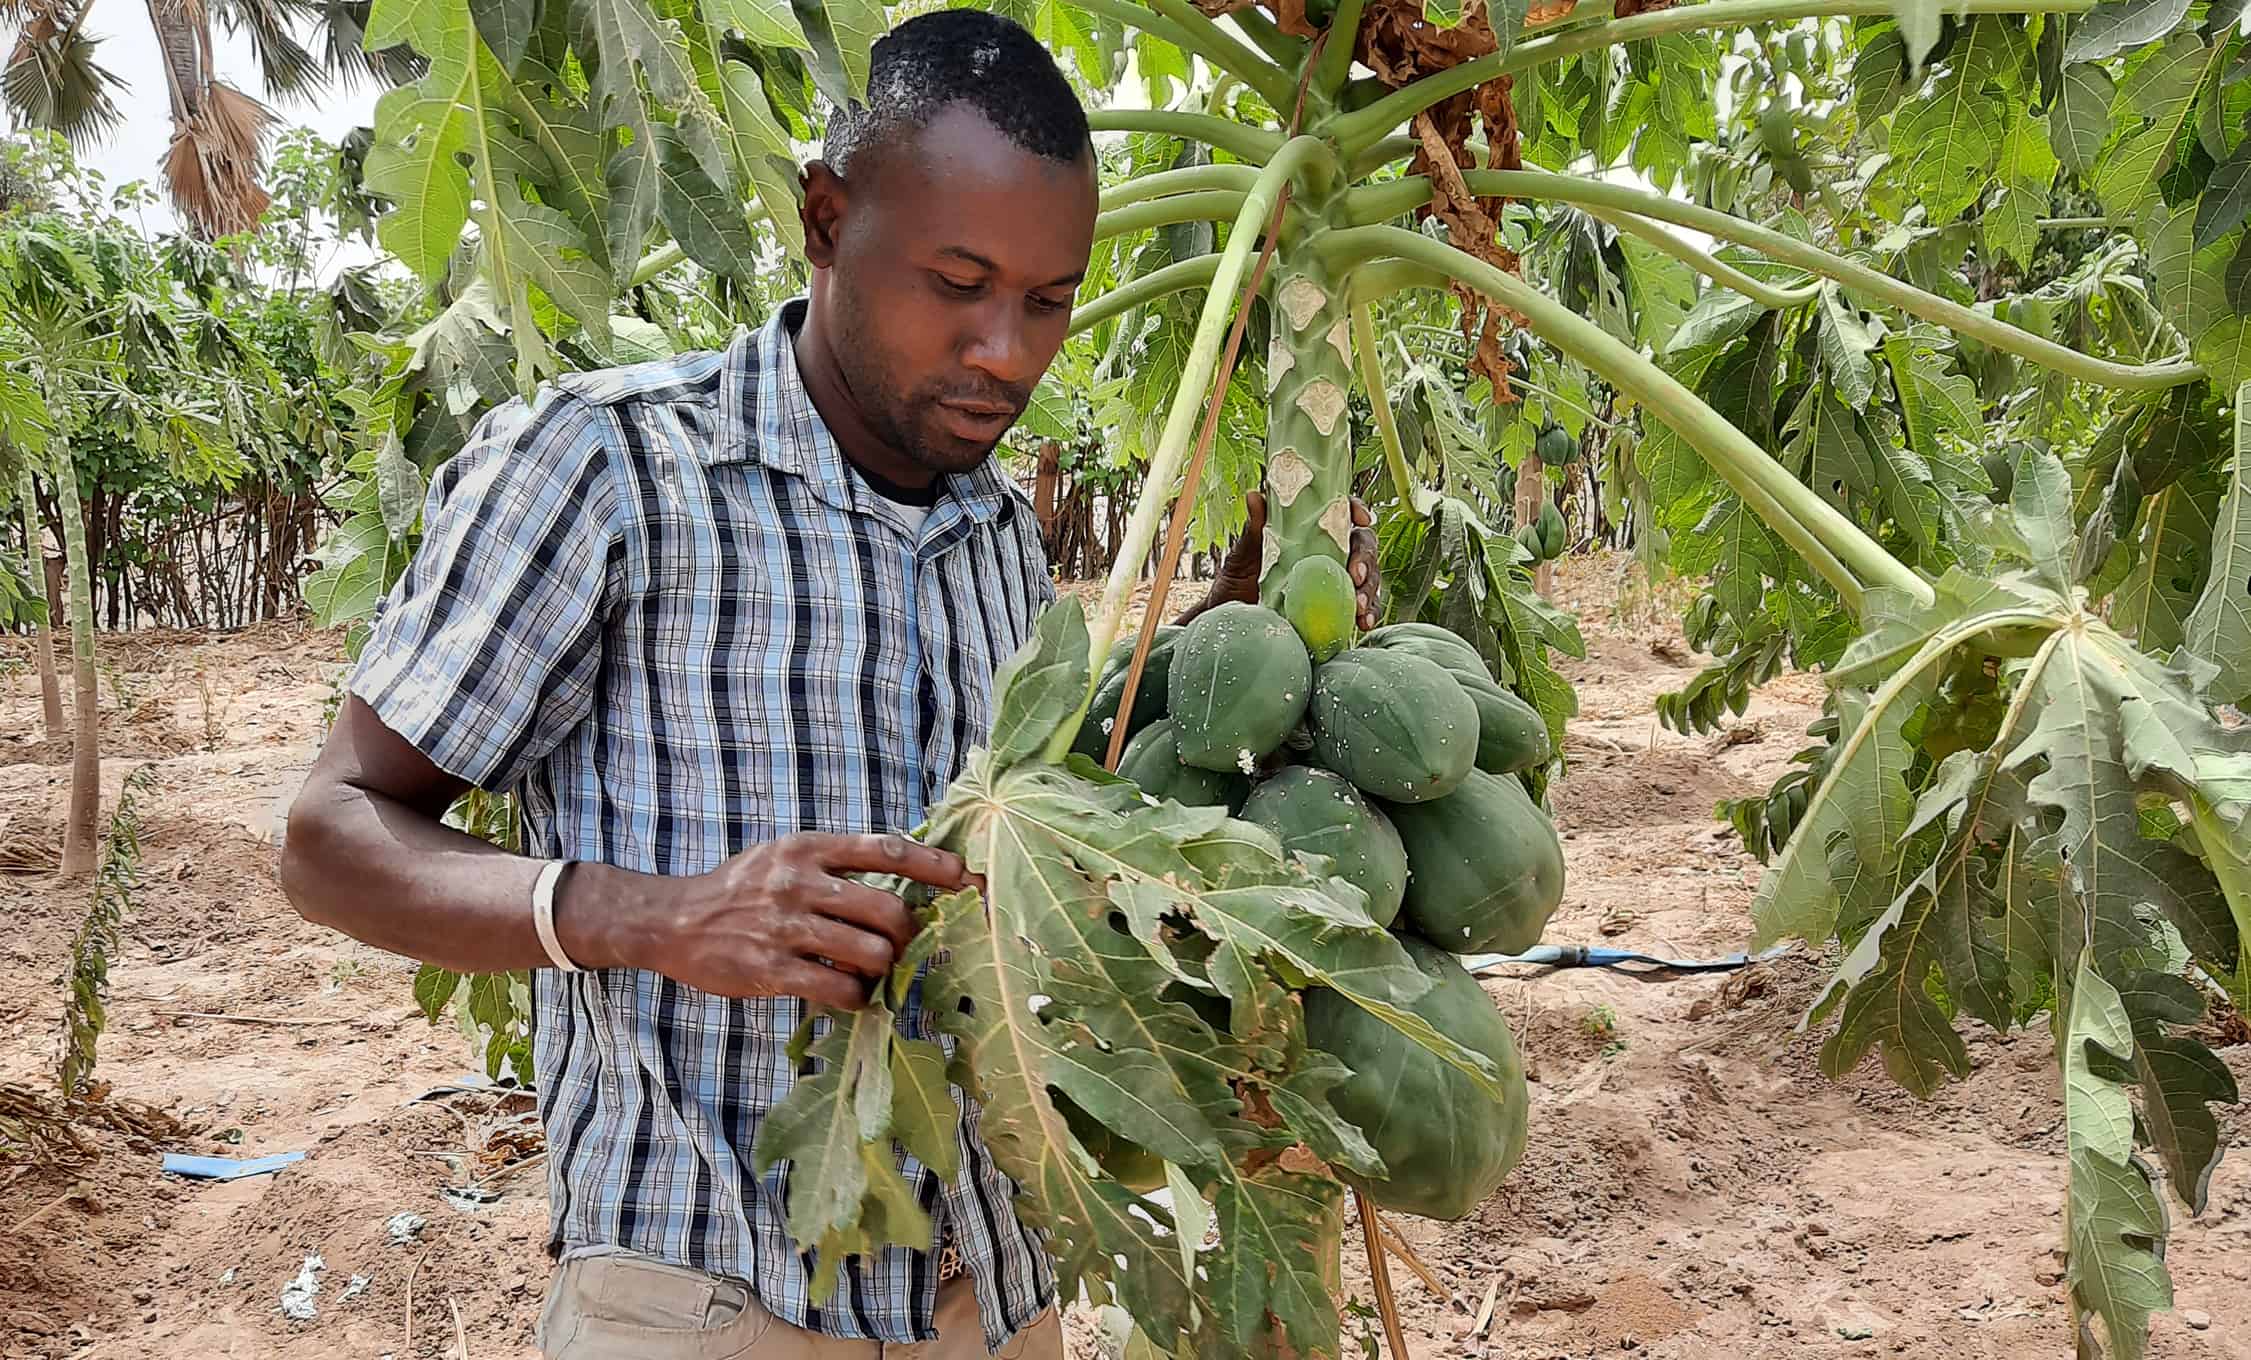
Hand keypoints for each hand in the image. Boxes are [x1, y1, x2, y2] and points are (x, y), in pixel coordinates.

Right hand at [643, 832, 966, 1008]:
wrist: (673, 920)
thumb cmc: (742, 889)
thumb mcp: (787, 856)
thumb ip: (838, 864)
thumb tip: (905, 880)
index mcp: (810, 849)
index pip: (887, 850)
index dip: (935, 864)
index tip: (969, 877)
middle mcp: (801, 883)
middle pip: (889, 909)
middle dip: (909, 934)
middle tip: (904, 945)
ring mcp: (786, 927)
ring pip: (871, 952)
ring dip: (883, 968)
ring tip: (872, 972)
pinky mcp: (771, 970)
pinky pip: (839, 990)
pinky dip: (856, 997)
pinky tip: (849, 994)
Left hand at [1193, 491, 1381, 629]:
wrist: (1234, 617)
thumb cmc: (1238, 581)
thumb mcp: (1243, 555)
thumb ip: (1254, 528)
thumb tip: (1254, 496)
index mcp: (1312, 530)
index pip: (1342, 512)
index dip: (1357, 510)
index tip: (1361, 518)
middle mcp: (1330, 551)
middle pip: (1363, 544)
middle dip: (1365, 559)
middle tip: (1355, 576)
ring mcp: (1336, 579)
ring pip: (1369, 576)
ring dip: (1370, 590)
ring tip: (1359, 607)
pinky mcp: (1338, 607)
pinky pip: (1362, 607)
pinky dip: (1369, 612)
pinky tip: (1364, 622)